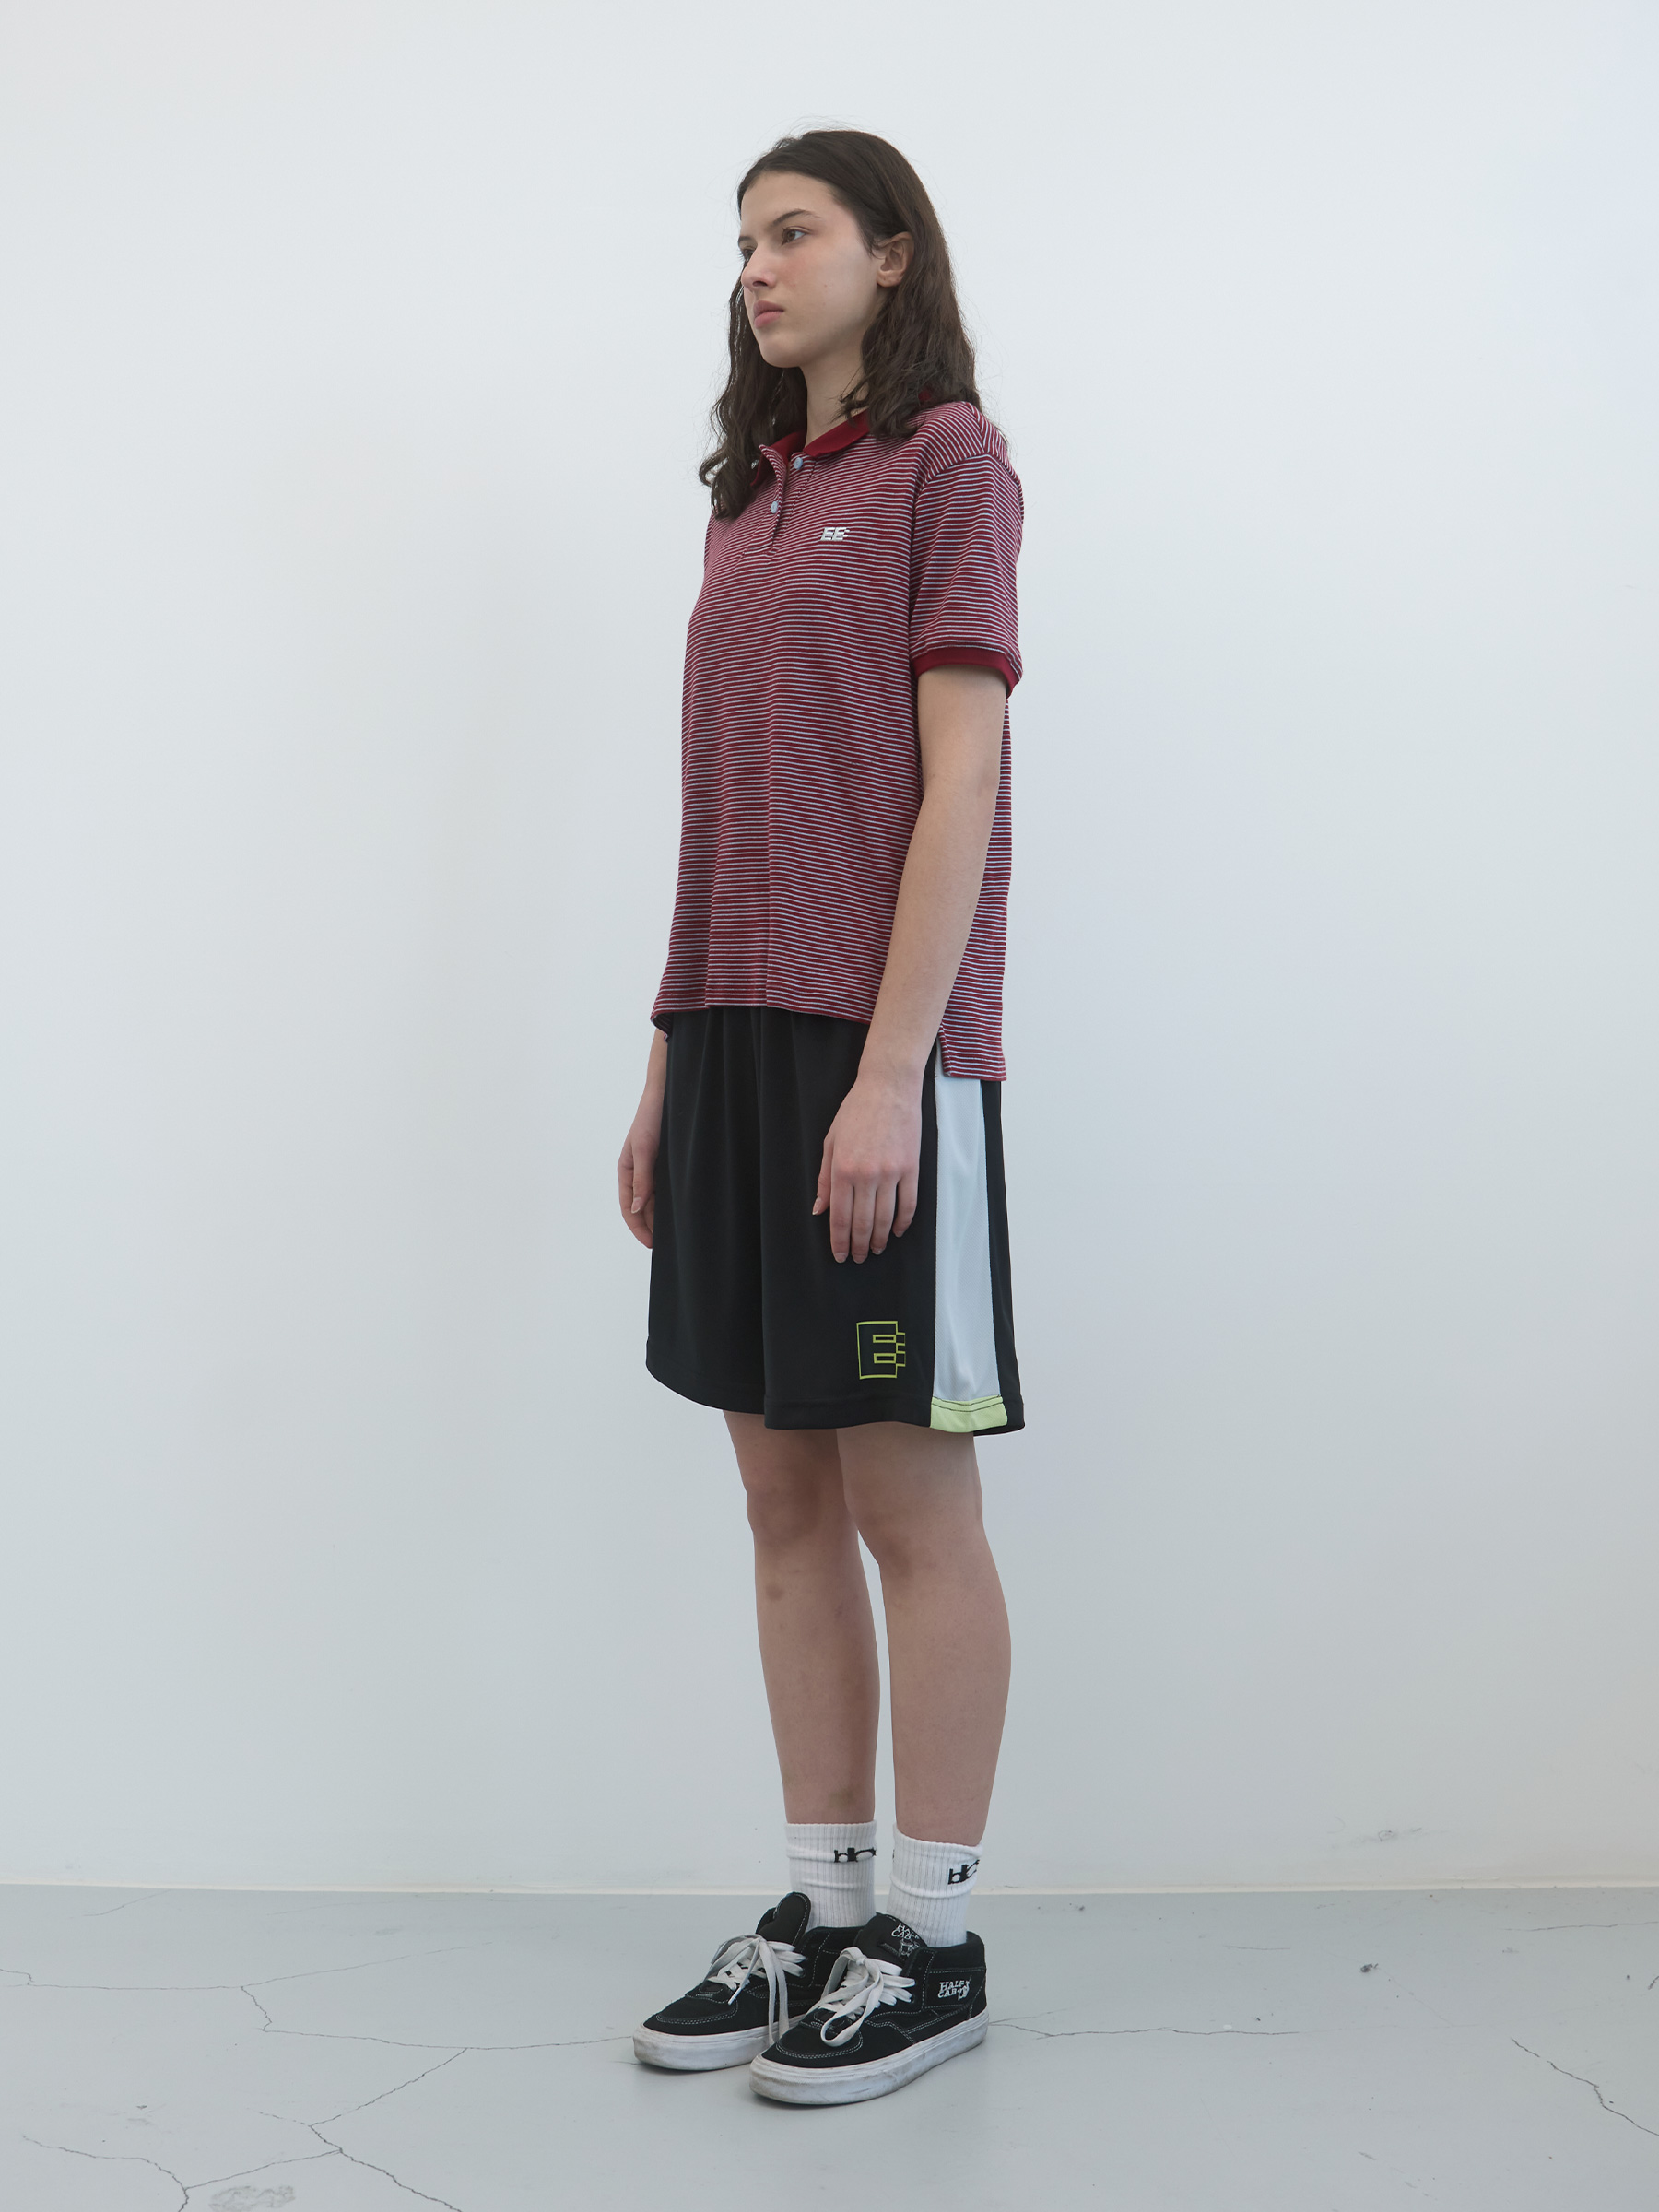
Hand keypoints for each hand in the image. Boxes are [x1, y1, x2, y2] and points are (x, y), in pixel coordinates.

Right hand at [618, 1033, 666, 1248]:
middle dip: (650, 1227)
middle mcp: (637, 1173)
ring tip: (676, 1234)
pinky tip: (683, 1211)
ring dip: (661, 1217)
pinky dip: (671, 1202)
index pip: (627, 1208)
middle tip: (668, 1246)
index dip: (638, 1228)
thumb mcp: (645, 1149)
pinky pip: (665, 1189)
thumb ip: (641, 1179)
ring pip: (654, 1201)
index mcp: (625, 1170)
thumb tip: (636, 1208)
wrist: (667, 1092)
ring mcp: (651, 1169)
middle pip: (641, 1208)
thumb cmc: (651, 1117)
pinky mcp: (665, 1163)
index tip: (652, 1245)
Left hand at [813, 1071, 920, 1262]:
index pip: (839, 1218)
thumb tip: (819, 1210)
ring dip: (880, 1240)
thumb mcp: (830, 1143)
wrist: (888, 1088)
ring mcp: (891, 1173)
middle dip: (858, 1246)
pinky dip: (903, 1223)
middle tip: (858, 1258)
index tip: (840, 1255)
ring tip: (876, 1250)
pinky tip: (897, 1232)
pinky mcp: (911, 1169)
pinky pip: (908, 1204)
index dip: (839, 1242)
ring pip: (885, 1219)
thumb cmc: (855, 1112)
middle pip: (862, 1223)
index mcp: (842, 1170)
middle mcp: (866, 1176)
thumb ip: (825, 1180)